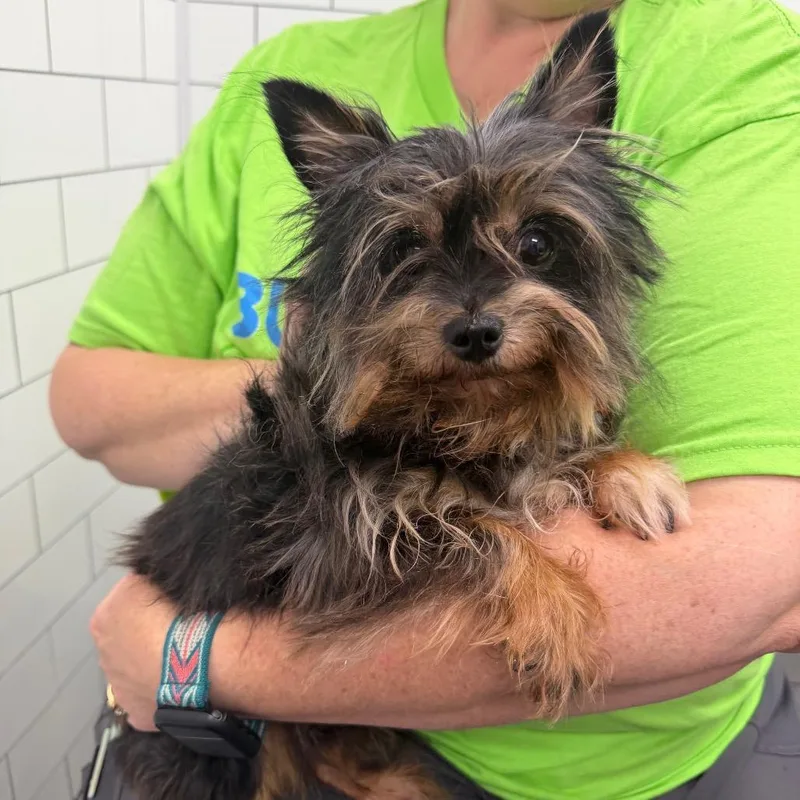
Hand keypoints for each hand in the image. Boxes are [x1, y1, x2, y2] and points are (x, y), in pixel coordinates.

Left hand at [91, 574, 175, 730]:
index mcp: (103, 619)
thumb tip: (145, 585)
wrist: (199, 656)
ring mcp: (120, 689)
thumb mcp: (153, 577)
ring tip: (183, 658)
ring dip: (152, 665)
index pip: (124, 603)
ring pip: (136, 671)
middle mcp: (104, 655)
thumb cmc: (178, 612)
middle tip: (177, 631)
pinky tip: (181, 683)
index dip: (148, 602)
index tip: (169, 604)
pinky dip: (162, 690)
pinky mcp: (138, 714)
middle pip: (126, 640)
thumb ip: (142, 582)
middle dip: (146, 637)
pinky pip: (149, 698)